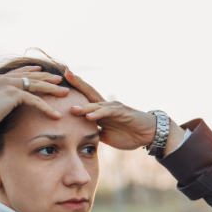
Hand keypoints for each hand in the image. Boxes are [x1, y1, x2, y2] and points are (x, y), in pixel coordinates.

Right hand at [0, 66, 68, 141]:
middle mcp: (3, 79)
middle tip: (60, 79)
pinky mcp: (13, 94)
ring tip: (65, 93)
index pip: (18, 73)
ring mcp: (8, 85)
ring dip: (52, 89)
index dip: (31, 71)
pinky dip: (47, 108)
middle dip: (47, 77)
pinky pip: (35, 100)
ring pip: (36, 85)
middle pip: (31, 76)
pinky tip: (56, 115)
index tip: (41, 70)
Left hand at [65, 69, 183, 151]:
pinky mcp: (123, 113)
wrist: (149, 135)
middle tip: (65, 74)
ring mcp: (115, 108)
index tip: (61, 82)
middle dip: (78, 83)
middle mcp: (107, 106)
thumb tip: (81, 137)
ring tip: (72, 109)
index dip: (75, 90)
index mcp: (102, 111)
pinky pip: (109, 113)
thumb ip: (95, 134)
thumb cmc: (130, 135)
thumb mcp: (107, 137)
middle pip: (90, 93)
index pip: (86, 99)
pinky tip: (90, 116)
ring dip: (85, 107)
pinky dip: (99, 114)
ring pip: (97, 105)